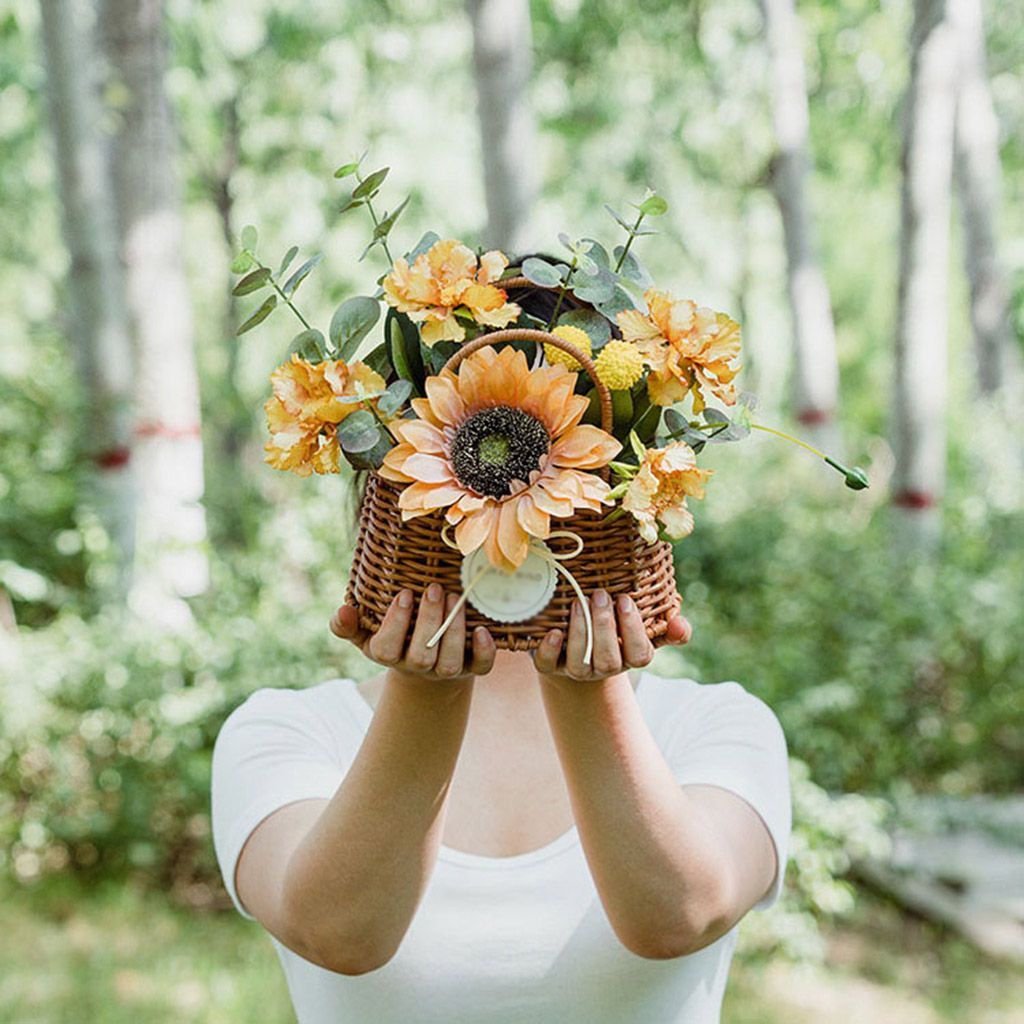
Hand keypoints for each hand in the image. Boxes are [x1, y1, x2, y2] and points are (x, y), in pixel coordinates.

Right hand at [330, 583, 496, 681]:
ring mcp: (444, 670)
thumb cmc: (393, 637)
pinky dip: (485, 651)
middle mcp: (417, 667)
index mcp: (389, 655)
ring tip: (456, 598)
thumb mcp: (366, 632)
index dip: (395, 623)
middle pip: (421, 655)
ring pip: (450, 663)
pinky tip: (483, 629)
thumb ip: (348, 625)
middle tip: (434, 589)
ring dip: (454, 631)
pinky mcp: (471, 669)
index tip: (404, 594)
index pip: (386, 649)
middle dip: (429, 621)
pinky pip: (481, 668)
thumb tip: (342, 610)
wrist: (426, 662)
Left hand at [533, 590, 691, 682]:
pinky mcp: (549, 666)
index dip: (633, 630)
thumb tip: (680, 624)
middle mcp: (605, 667)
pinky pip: (547, 665)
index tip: (625, 600)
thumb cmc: (616, 625)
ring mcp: (577, 669)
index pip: (639, 654)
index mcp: (629, 657)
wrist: (575, 640)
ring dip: (580, 632)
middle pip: (609, 659)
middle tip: (600, 595)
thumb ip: (667, 624)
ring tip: (578, 602)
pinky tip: (553, 632)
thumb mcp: (643, 623)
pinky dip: (549, 650)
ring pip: (580, 663)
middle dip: (605, 626)